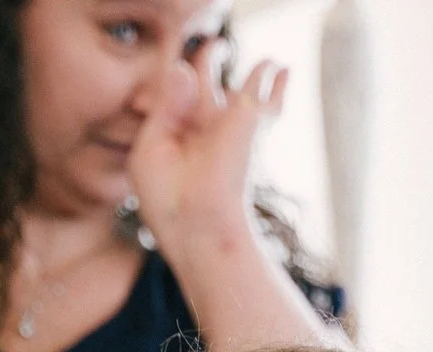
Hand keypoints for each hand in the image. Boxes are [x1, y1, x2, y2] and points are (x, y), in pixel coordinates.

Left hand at [127, 40, 287, 253]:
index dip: (176, 82)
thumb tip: (181, 68)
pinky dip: (277, 84)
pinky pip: (267, 97)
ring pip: (242, 91)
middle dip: (209, 66)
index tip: (179, 70)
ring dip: (254, 75)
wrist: (199, 222)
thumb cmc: (167, 199)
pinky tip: (283, 69)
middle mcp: (204, 130)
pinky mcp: (249, 121)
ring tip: (269, 63)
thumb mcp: (149, 148)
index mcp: (176, 137)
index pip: (175, 100)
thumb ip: (164, 106)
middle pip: (206, 88)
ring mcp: (229, 125)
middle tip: (212, 48)